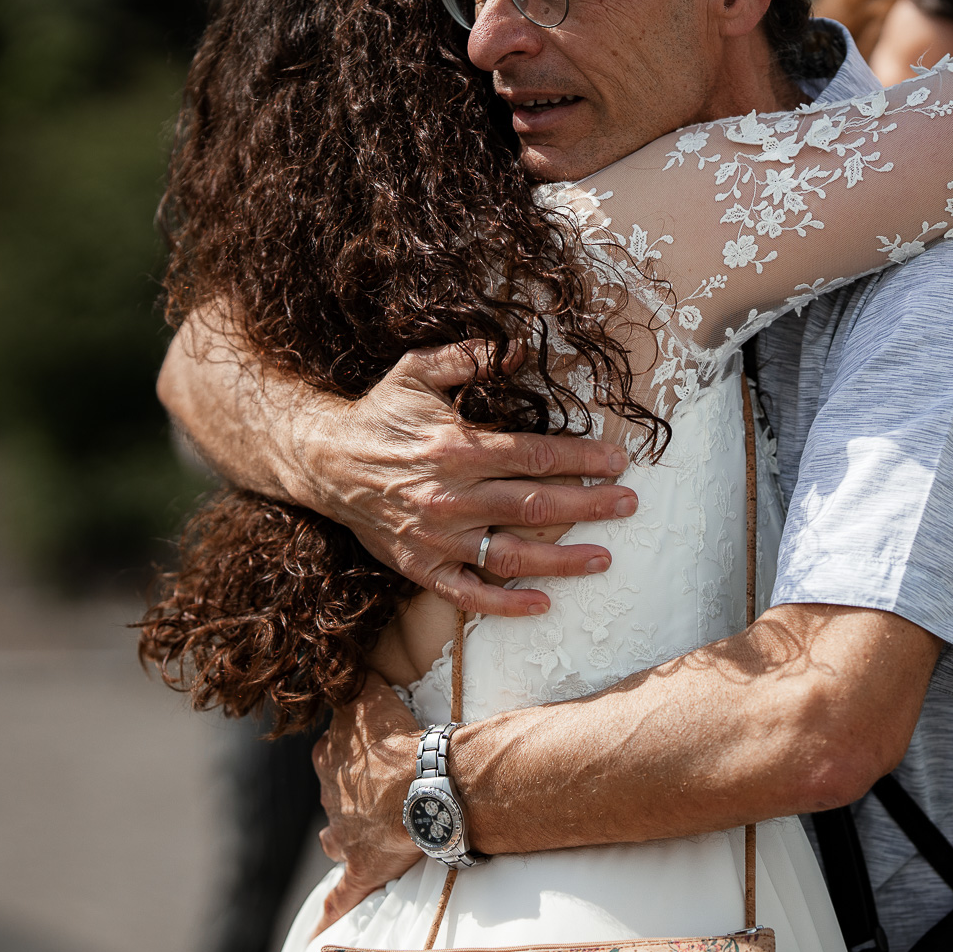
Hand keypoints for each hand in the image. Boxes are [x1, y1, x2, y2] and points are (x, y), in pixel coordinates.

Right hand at [284, 342, 639, 616]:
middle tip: (629, 504)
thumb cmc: (379, 414)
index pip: (537, 455)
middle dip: (590, 505)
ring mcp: (437, 537)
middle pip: (536, 504)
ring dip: (563, 560)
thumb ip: (470, 357)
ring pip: (512, 554)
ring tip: (605, 558)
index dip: (584, 459)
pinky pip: (468, 594)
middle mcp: (451, 496)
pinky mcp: (420, 566)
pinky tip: (541, 604)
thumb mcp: (418, 370)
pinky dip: (505, 603)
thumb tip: (519, 347)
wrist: (323, 461)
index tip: (618, 461)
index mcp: (457, 447)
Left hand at [313, 683, 426, 931]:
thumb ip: (357, 678)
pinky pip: (340, 898)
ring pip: (335, 837)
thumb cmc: (401, 738)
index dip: (349, 752)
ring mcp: (343, 836)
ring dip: (343, 837)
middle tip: (376, 790)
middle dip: (348, 795)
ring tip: (357, 839)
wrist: (424, 785)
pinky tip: (316, 941)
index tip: (369, 751)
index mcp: (330, 759)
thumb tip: (344, 656)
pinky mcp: (361, 868)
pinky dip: (327, 918)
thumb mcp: (371, 694)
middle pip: (334, 795)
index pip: (329, 752)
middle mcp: (331, 798)